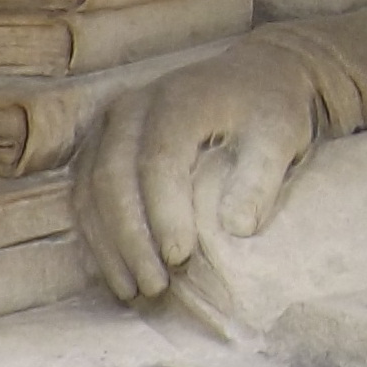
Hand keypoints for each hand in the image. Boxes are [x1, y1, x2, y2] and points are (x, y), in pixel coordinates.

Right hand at [72, 41, 318, 307]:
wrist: (254, 76)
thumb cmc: (270, 110)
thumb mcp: (280, 136)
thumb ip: (260, 178)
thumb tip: (237, 229)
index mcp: (178, 99)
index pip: (158, 160)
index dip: (163, 213)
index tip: (180, 258)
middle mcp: (134, 106)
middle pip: (113, 176)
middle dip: (130, 237)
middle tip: (155, 286)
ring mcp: (111, 124)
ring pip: (90, 188)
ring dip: (108, 244)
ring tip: (134, 290)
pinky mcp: (102, 143)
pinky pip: (86, 193)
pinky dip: (98, 235)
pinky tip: (118, 272)